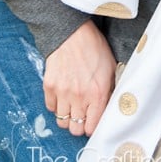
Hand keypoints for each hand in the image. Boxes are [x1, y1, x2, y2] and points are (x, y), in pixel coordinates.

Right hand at [44, 20, 116, 136]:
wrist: (73, 32)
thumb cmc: (94, 48)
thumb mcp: (111, 68)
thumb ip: (110, 91)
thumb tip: (108, 109)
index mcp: (98, 93)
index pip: (92, 128)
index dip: (93, 126)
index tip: (93, 120)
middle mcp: (80, 96)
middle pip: (75, 129)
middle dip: (79, 125)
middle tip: (82, 114)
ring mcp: (62, 92)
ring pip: (62, 122)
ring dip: (68, 116)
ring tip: (73, 105)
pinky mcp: (49, 86)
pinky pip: (50, 108)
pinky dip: (56, 105)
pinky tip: (63, 95)